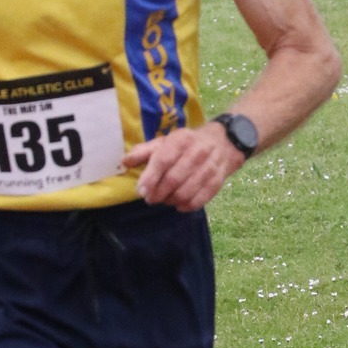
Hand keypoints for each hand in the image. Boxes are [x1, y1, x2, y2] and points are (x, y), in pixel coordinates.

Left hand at [122, 122, 243, 210]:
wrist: (224, 143)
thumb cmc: (187, 144)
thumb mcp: (166, 141)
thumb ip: (144, 151)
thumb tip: (124, 162)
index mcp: (181, 140)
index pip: (163, 160)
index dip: (150, 178)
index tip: (141, 191)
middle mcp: (197, 153)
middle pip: (173, 180)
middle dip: (158, 193)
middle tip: (150, 199)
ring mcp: (209, 168)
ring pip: (185, 193)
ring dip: (170, 201)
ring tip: (164, 200)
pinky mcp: (217, 182)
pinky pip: (199, 201)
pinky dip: (185, 206)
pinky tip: (179, 204)